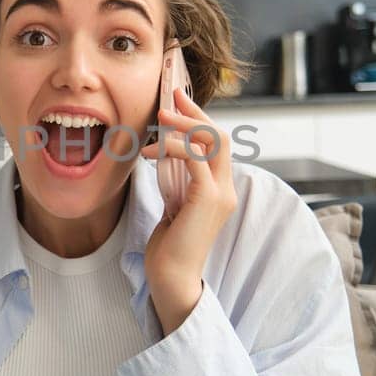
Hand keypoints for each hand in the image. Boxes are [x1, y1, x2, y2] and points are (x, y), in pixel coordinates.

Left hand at [139, 87, 238, 333]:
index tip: (177, 102)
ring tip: (156, 120)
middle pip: (220, 136)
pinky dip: (172, 147)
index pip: (217, 144)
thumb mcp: (174, 204)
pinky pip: (195, 158)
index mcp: (220, 189)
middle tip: (170, 97)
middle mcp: (227, 188)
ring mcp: (221, 194)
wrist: (172, 278)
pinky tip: (149, 151)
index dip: (198, 119)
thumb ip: (178, 181)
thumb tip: (165, 153)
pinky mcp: (208, 199)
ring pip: (211, 141)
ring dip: (183, 125)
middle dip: (195, 113)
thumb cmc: (168, 246)